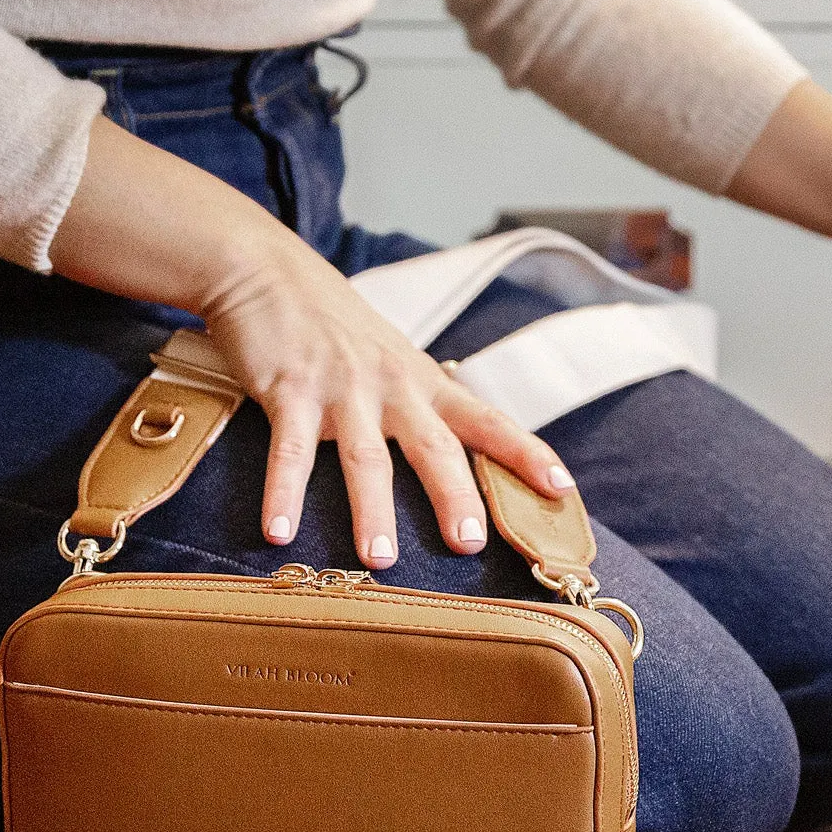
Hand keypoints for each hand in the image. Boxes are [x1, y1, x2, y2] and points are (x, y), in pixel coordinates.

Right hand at [201, 229, 573, 568]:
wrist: (268, 272)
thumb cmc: (335, 328)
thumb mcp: (392, 361)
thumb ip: (421, 408)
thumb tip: (457, 466)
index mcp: (424, 383)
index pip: (487, 421)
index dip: (526, 454)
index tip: (562, 490)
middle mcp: (393, 387)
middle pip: (434, 447)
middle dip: (455, 496)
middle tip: (469, 545)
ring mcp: (342, 389)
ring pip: (365, 457)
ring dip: (373, 510)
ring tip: (379, 559)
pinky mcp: (290, 391)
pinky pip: (291, 452)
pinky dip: (284, 493)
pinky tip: (279, 531)